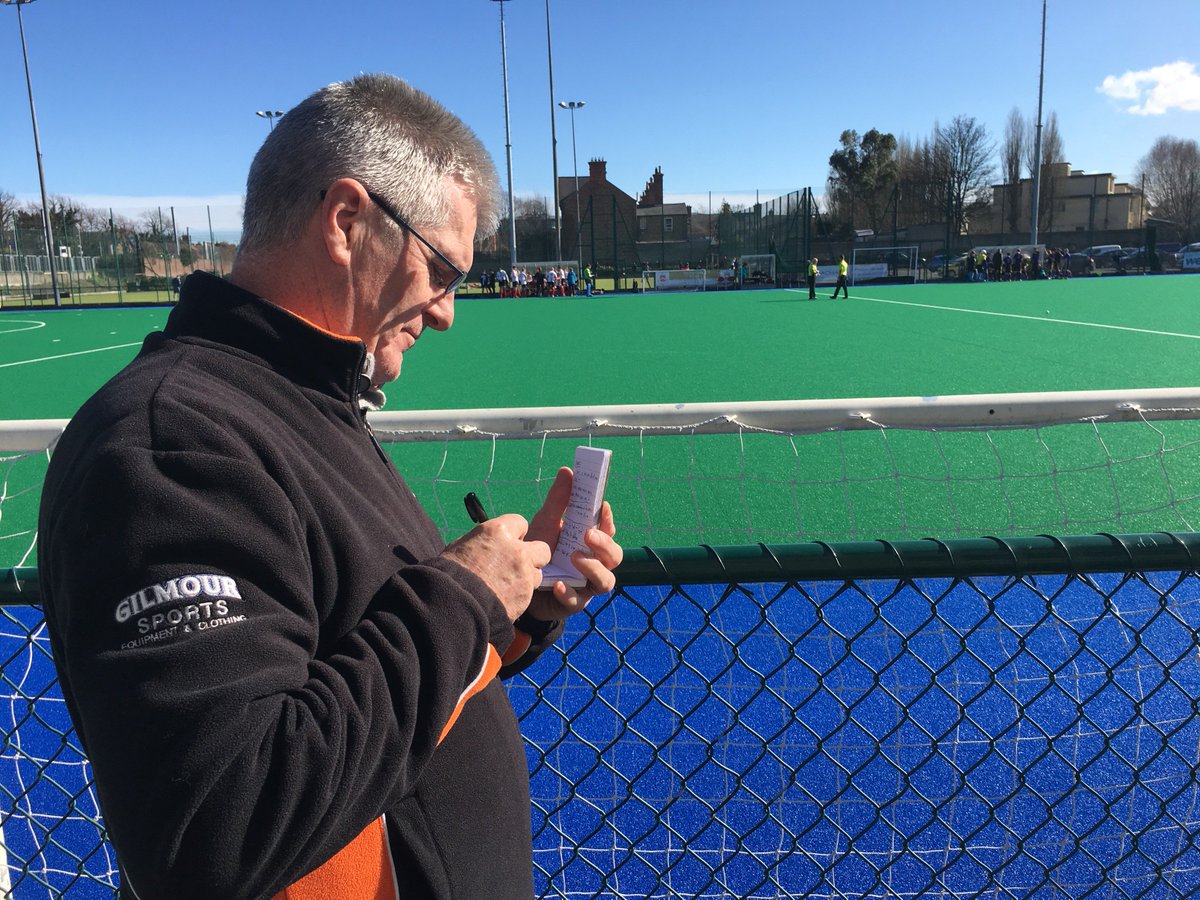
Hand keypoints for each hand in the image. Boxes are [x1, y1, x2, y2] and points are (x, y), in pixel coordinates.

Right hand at [441, 514, 550, 621]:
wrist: (454, 603)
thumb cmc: (450, 573)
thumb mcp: (460, 546)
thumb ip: (481, 542)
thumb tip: (483, 543)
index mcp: (498, 531)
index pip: (521, 523)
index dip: (516, 534)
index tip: (510, 543)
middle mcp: (516, 549)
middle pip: (542, 548)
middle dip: (533, 556)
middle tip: (519, 565)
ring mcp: (524, 572)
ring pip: (537, 573)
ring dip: (527, 579)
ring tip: (508, 586)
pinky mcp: (526, 594)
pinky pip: (530, 593)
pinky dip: (520, 596)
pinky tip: (505, 600)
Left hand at [525, 468, 622, 620]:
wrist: (519, 584)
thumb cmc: (539, 550)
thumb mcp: (546, 523)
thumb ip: (558, 501)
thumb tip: (567, 470)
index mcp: (591, 542)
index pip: (608, 530)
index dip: (608, 519)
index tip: (602, 505)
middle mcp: (595, 563)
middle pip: (614, 555)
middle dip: (604, 544)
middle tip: (587, 534)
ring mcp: (586, 584)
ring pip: (606, 580)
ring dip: (593, 568)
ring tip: (574, 557)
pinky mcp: (573, 603)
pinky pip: (578, 601)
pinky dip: (569, 592)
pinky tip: (557, 584)